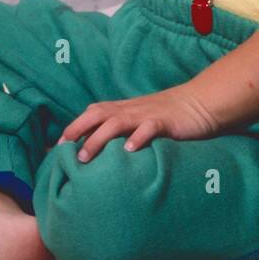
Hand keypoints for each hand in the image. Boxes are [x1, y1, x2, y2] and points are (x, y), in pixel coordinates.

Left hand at [56, 84, 220, 161]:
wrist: (202, 102)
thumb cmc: (170, 116)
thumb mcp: (143, 120)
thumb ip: (126, 130)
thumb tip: (105, 150)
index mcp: (125, 109)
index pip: (93, 113)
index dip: (74, 126)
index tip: (57, 145)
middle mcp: (131, 110)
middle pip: (97, 114)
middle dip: (77, 130)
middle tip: (61, 150)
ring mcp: (148, 115)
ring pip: (117, 122)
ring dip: (98, 138)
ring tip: (85, 156)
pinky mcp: (166, 122)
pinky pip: (149, 128)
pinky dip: (138, 138)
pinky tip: (128, 151)